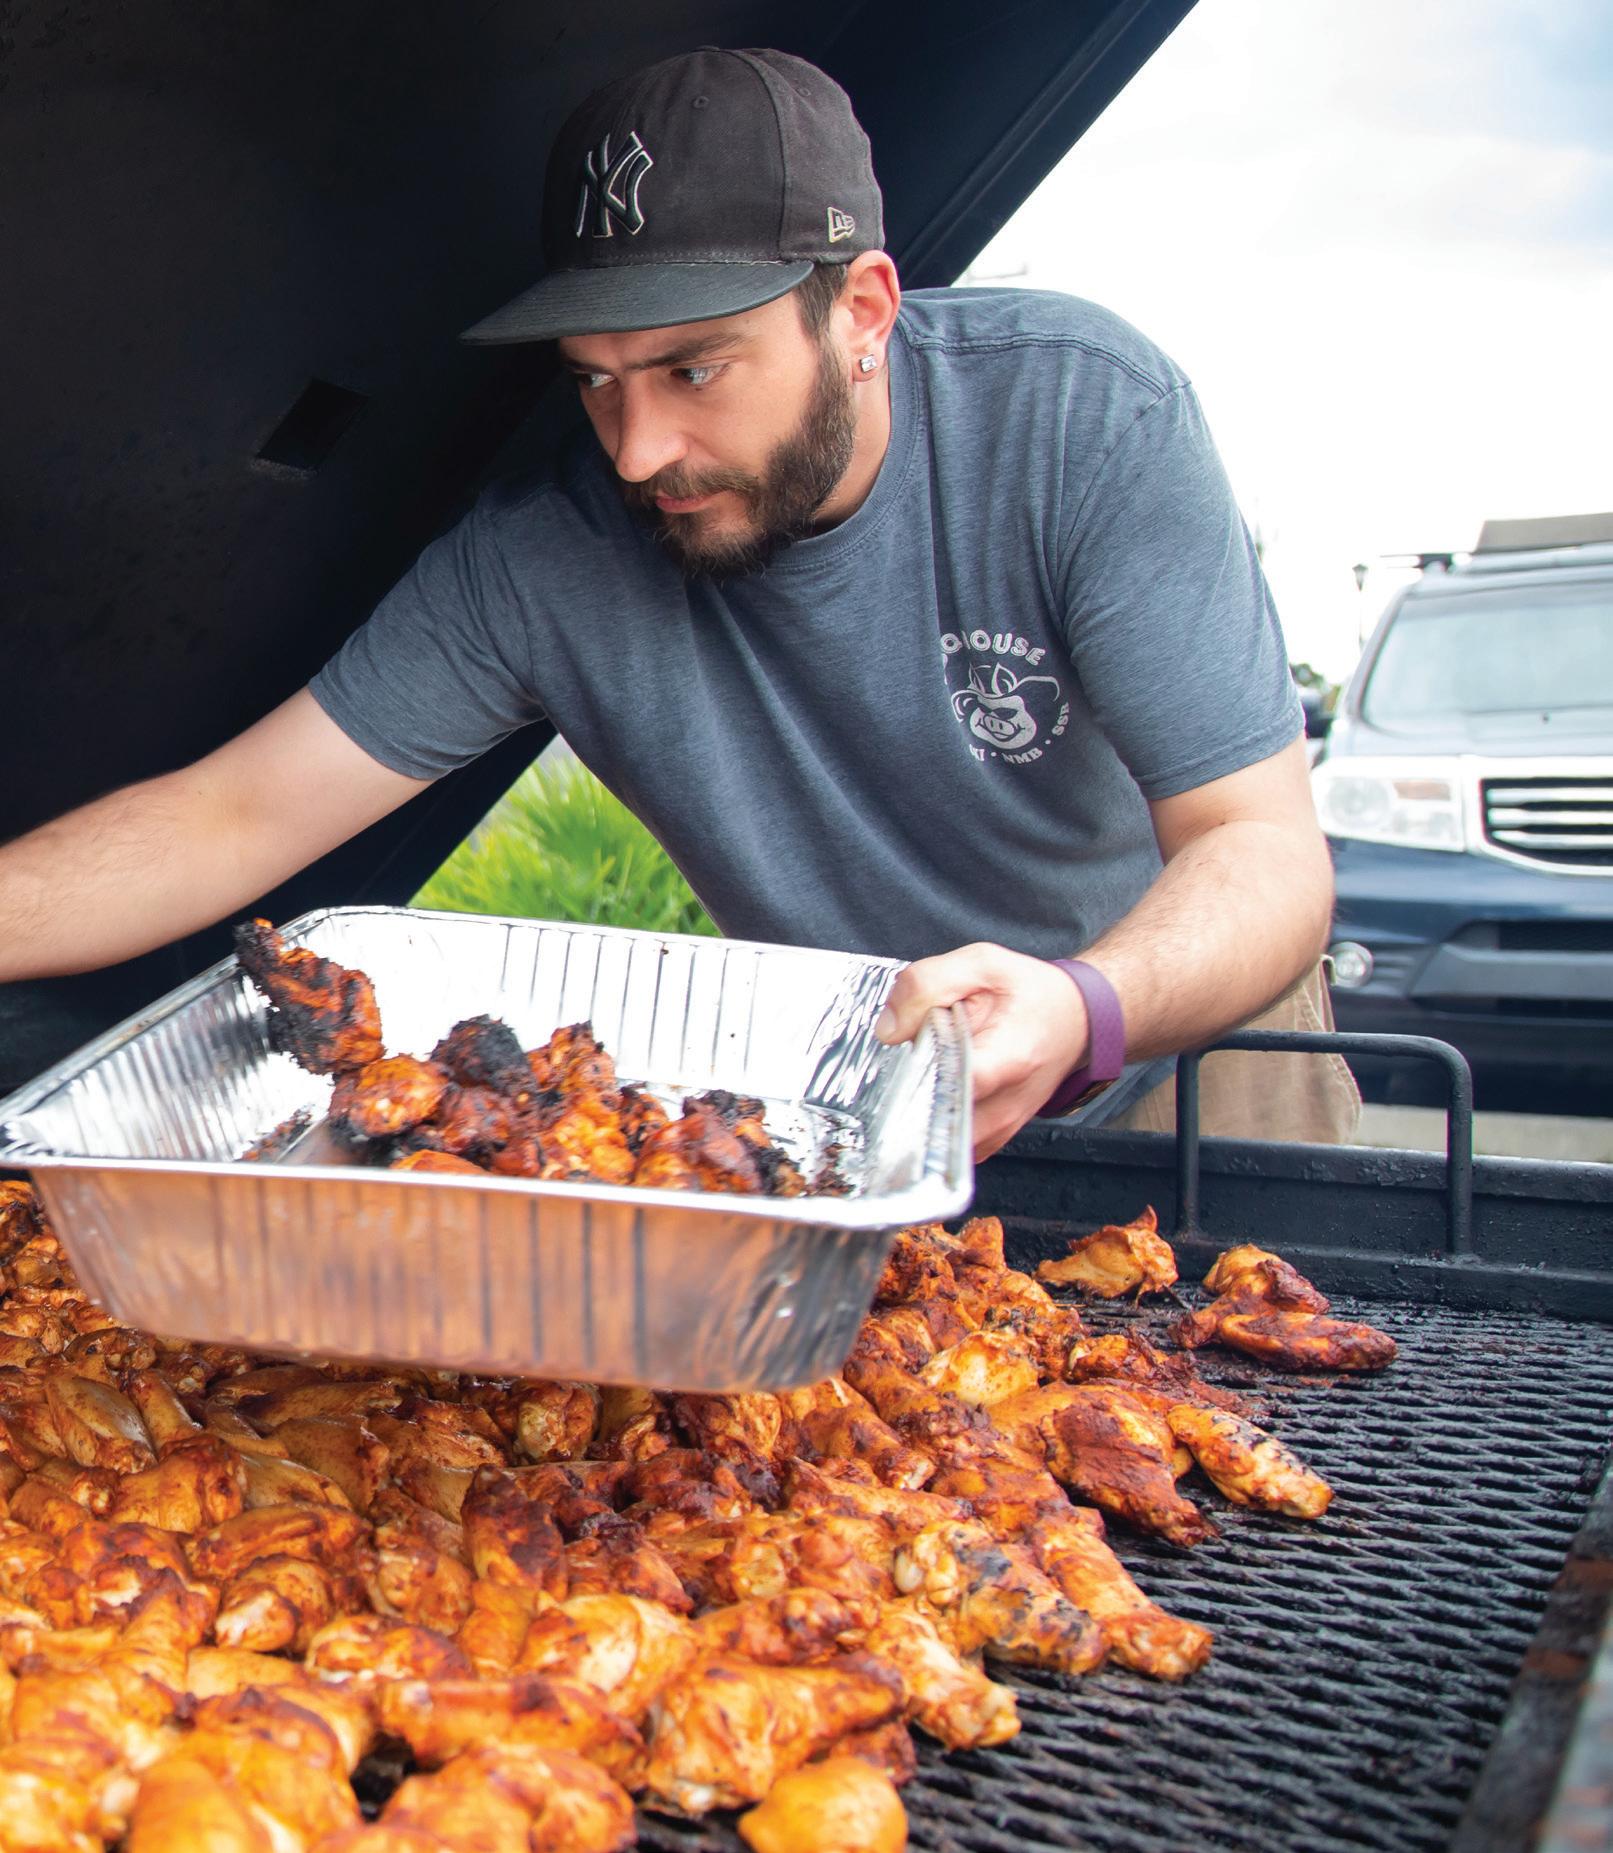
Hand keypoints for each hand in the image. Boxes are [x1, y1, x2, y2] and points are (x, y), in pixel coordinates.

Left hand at [875, 942, 1089, 1159]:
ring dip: (918, 1108)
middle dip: (907, 1091)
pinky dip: (932, 1121)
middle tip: (909, 1060)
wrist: (1075, 1021)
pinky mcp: (993, 1138)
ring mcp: (1000, 1128)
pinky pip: (948, 1143)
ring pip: (936, 1140)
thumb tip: (889, 1028)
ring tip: (926, 1072)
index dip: (915, 1073)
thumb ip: (928, 984)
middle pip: (934, 1119)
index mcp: (1008, 1058)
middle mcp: (1006, 1105)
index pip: (952, 1085)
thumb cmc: (1032, 993)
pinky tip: (935, 1089)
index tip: (903, 1054)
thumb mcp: (982, 964)